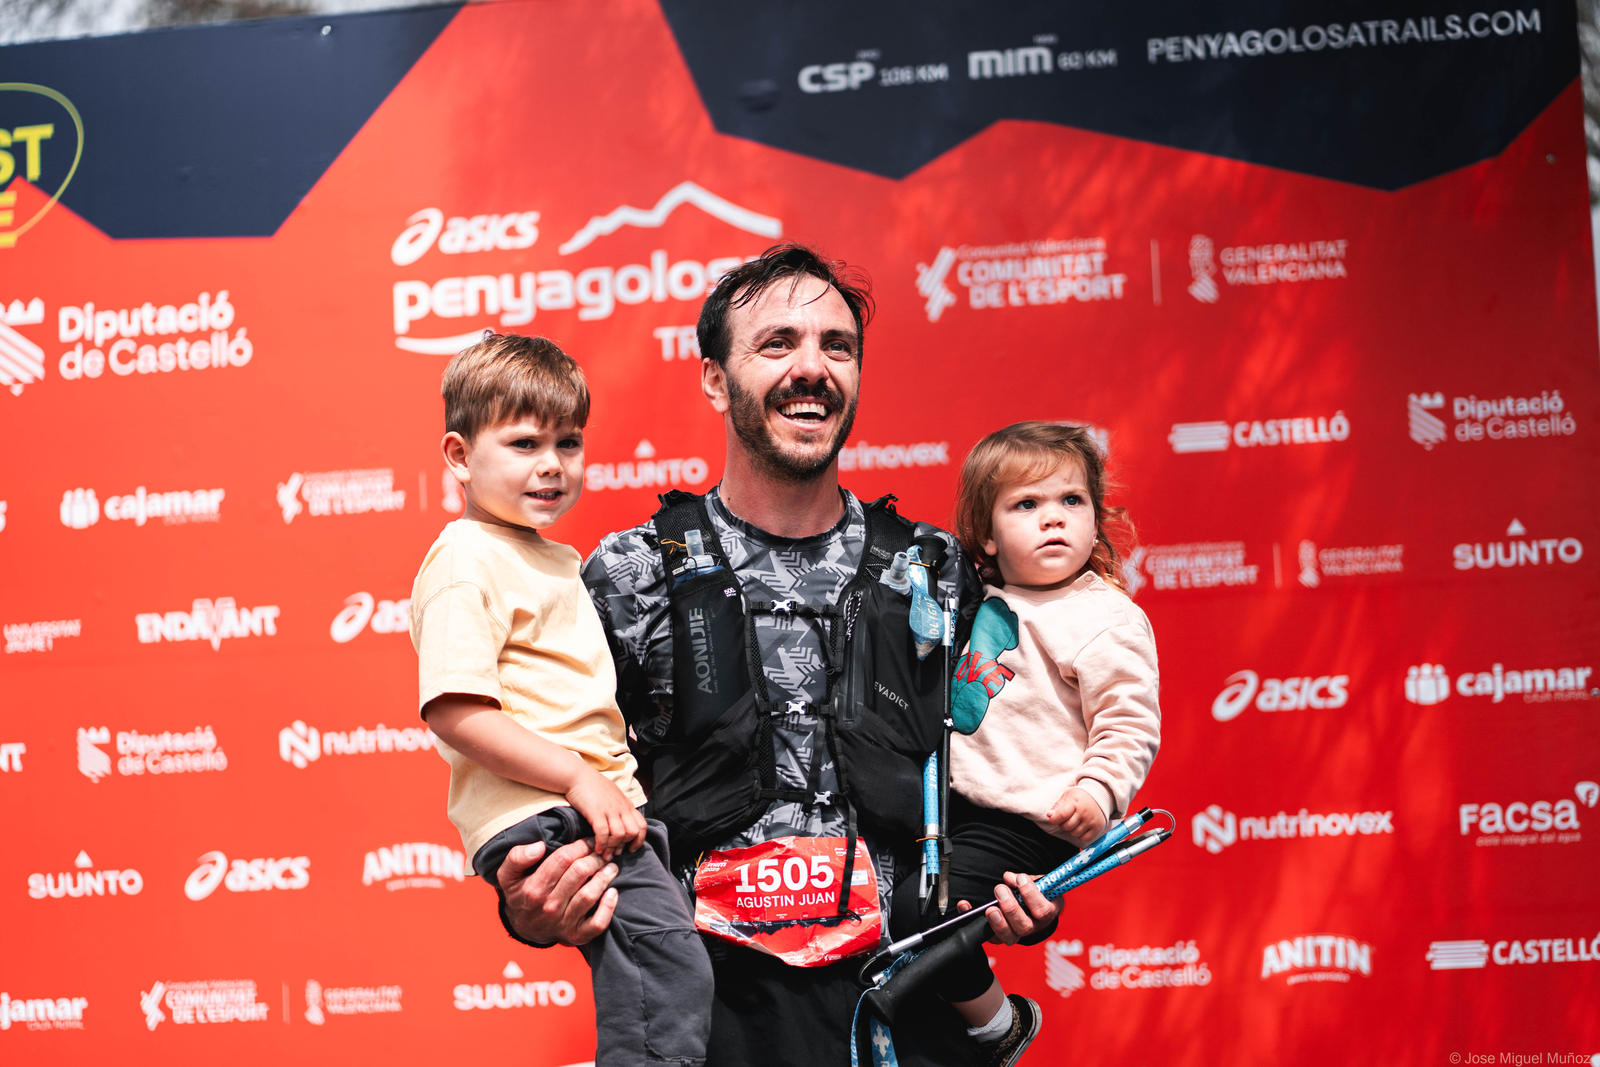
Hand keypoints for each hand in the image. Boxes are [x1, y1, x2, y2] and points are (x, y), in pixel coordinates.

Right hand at [496, 838, 618, 946]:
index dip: (580, 846)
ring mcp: (564, 923)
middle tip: (602, 852)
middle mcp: (549, 907)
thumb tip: (539, 847)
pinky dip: (608, 907)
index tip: (588, 841)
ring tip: (611, 866)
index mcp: (534, 889)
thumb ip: (516, 858)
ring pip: (589, 895)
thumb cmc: (521, 895)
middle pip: (579, 873)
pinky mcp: (576, 936)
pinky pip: (597, 924)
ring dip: (604, 877)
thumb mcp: (508, 876)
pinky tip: (613, 892)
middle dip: (595, 858)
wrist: (524, 928)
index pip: (563, 859)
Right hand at [565, 771, 647, 859]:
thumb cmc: (593, 787)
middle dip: (624, 845)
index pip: (642, 825)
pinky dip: (602, 844)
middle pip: (633, 832)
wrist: (577, 775)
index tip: (631, 849)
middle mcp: (621, 808)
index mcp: (627, 805)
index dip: (639, 840)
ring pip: (620, 834)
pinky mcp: (596, 812)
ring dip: (612, 847)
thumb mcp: (613, 796)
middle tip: (614, 853)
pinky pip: (603, 833)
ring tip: (604, 854)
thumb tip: (622, 825)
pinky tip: (597, 848)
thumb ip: (620, 808)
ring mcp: (610, 809)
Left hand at [982, 871, 1062, 945]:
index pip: (1043, 910)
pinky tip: (972, 909)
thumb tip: (1009, 878)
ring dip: (999, 922)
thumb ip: (1023, 879)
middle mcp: (1035, 926)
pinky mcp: (1003, 936)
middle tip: (1000, 890)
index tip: (1020, 879)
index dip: (1030, 895)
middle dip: (1011, 908)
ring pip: (1010, 937)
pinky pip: (993, 937)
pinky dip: (982, 923)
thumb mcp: (1036, 881)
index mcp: (1048, 912)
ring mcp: (1019, 934)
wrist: (1032, 903)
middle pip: (1025, 927)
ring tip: (991, 909)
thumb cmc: (1037, 891)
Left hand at [1046, 787, 1108, 847]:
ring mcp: (1092, 820)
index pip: (1062, 815)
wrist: (1098, 797)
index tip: (1052, 819)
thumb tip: (1049, 815)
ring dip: (1071, 830)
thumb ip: (1057, 806)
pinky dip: (1080, 835)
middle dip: (1063, 824)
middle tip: (1066, 819)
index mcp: (1076, 802)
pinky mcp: (1098, 827)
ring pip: (1074, 833)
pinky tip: (1081, 827)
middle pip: (1067, 826)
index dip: (1054, 819)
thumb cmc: (1079, 797)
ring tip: (1075, 821)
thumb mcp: (1067, 797)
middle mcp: (1085, 812)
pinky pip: (1084, 838)